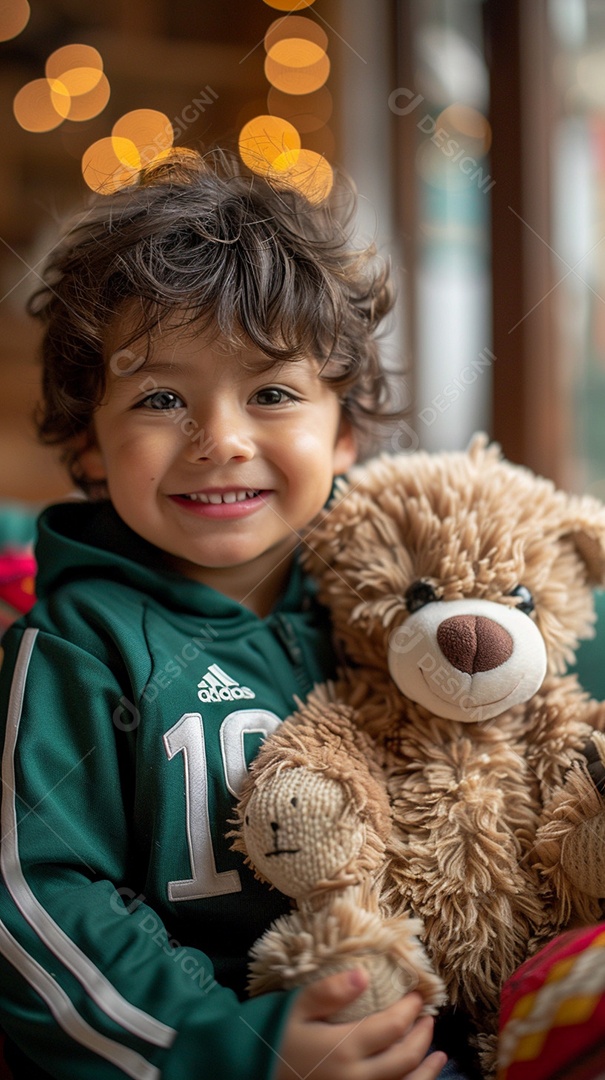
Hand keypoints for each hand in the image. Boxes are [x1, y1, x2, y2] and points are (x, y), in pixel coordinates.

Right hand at [275, 969, 447, 1079]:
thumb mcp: (295, 1008)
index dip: (411, 1008)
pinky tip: (416, 1079)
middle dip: (422, 1035)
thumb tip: (363, 975)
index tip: (418, 993)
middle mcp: (355, 1079)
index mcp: (343, 1049)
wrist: (245, 1073)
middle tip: (427, 1015)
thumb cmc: (271, 1037)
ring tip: (438, 1054)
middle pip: (404, 1058)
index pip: (392, 1026)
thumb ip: (329, 991)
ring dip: (426, 1070)